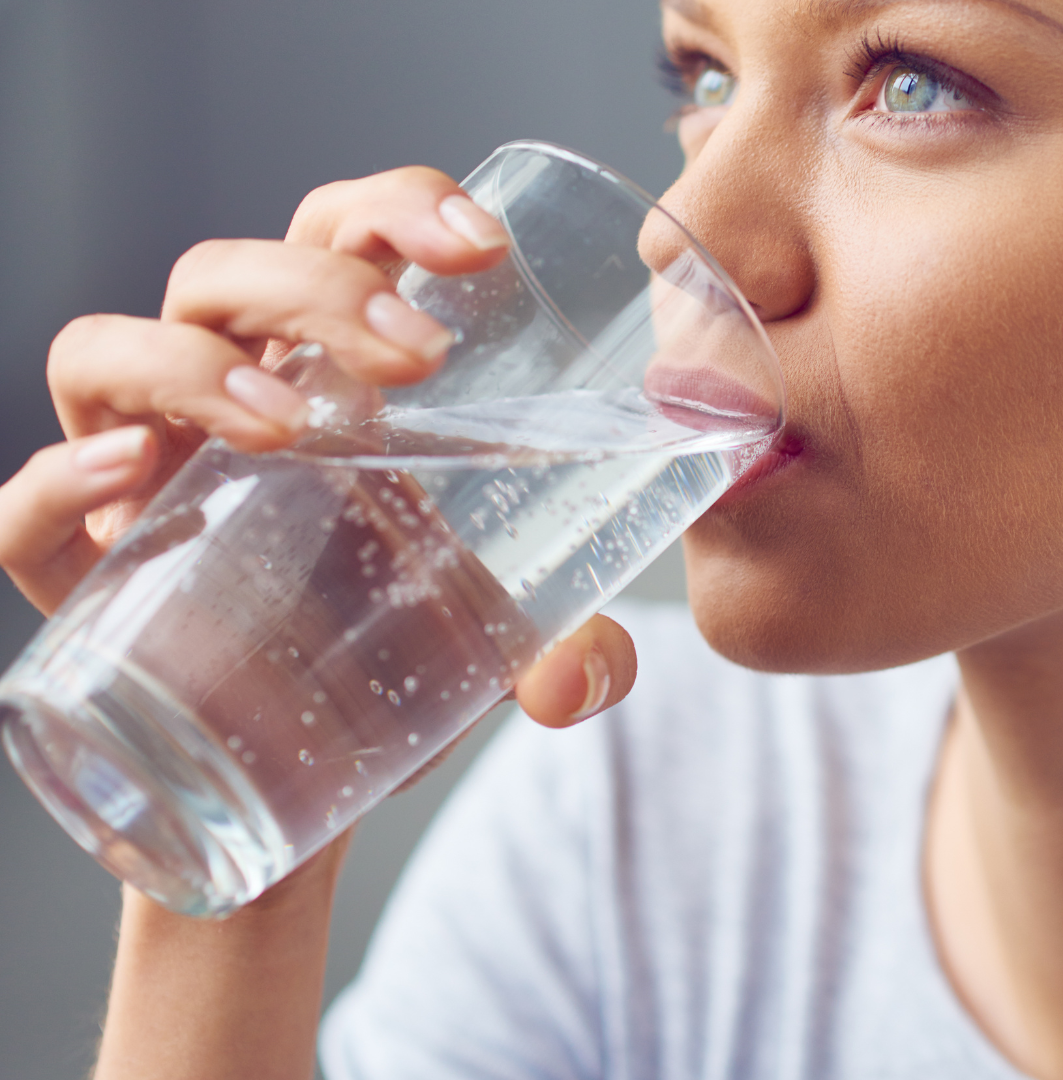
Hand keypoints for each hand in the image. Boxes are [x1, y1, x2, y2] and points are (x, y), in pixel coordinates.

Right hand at [0, 165, 637, 731]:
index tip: (482, 245)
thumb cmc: (391, 663)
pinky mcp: (80, 578)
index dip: (395, 211)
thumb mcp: (498, 642)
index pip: (339, 239)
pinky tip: (132, 478)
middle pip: (228, 277)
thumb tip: (580, 679)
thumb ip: (573, 652)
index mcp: (327, 378)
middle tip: (419, 357)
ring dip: (191, 365)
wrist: (299, 787)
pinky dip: (57, 485)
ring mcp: (137, 480)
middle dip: (319, 287)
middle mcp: (218, 402)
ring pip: (104, 353)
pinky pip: (24, 513)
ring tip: (285, 426)